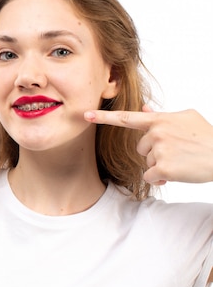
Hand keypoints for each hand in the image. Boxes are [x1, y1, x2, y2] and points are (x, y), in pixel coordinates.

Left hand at [84, 107, 212, 184]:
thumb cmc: (207, 138)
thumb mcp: (187, 119)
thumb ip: (162, 116)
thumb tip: (144, 110)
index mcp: (161, 120)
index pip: (127, 117)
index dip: (104, 117)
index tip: (86, 115)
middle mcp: (157, 132)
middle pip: (139, 147)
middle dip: (153, 152)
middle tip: (177, 152)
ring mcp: (159, 149)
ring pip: (146, 161)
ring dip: (159, 164)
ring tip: (181, 160)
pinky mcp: (163, 166)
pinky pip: (151, 174)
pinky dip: (161, 177)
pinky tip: (178, 171)